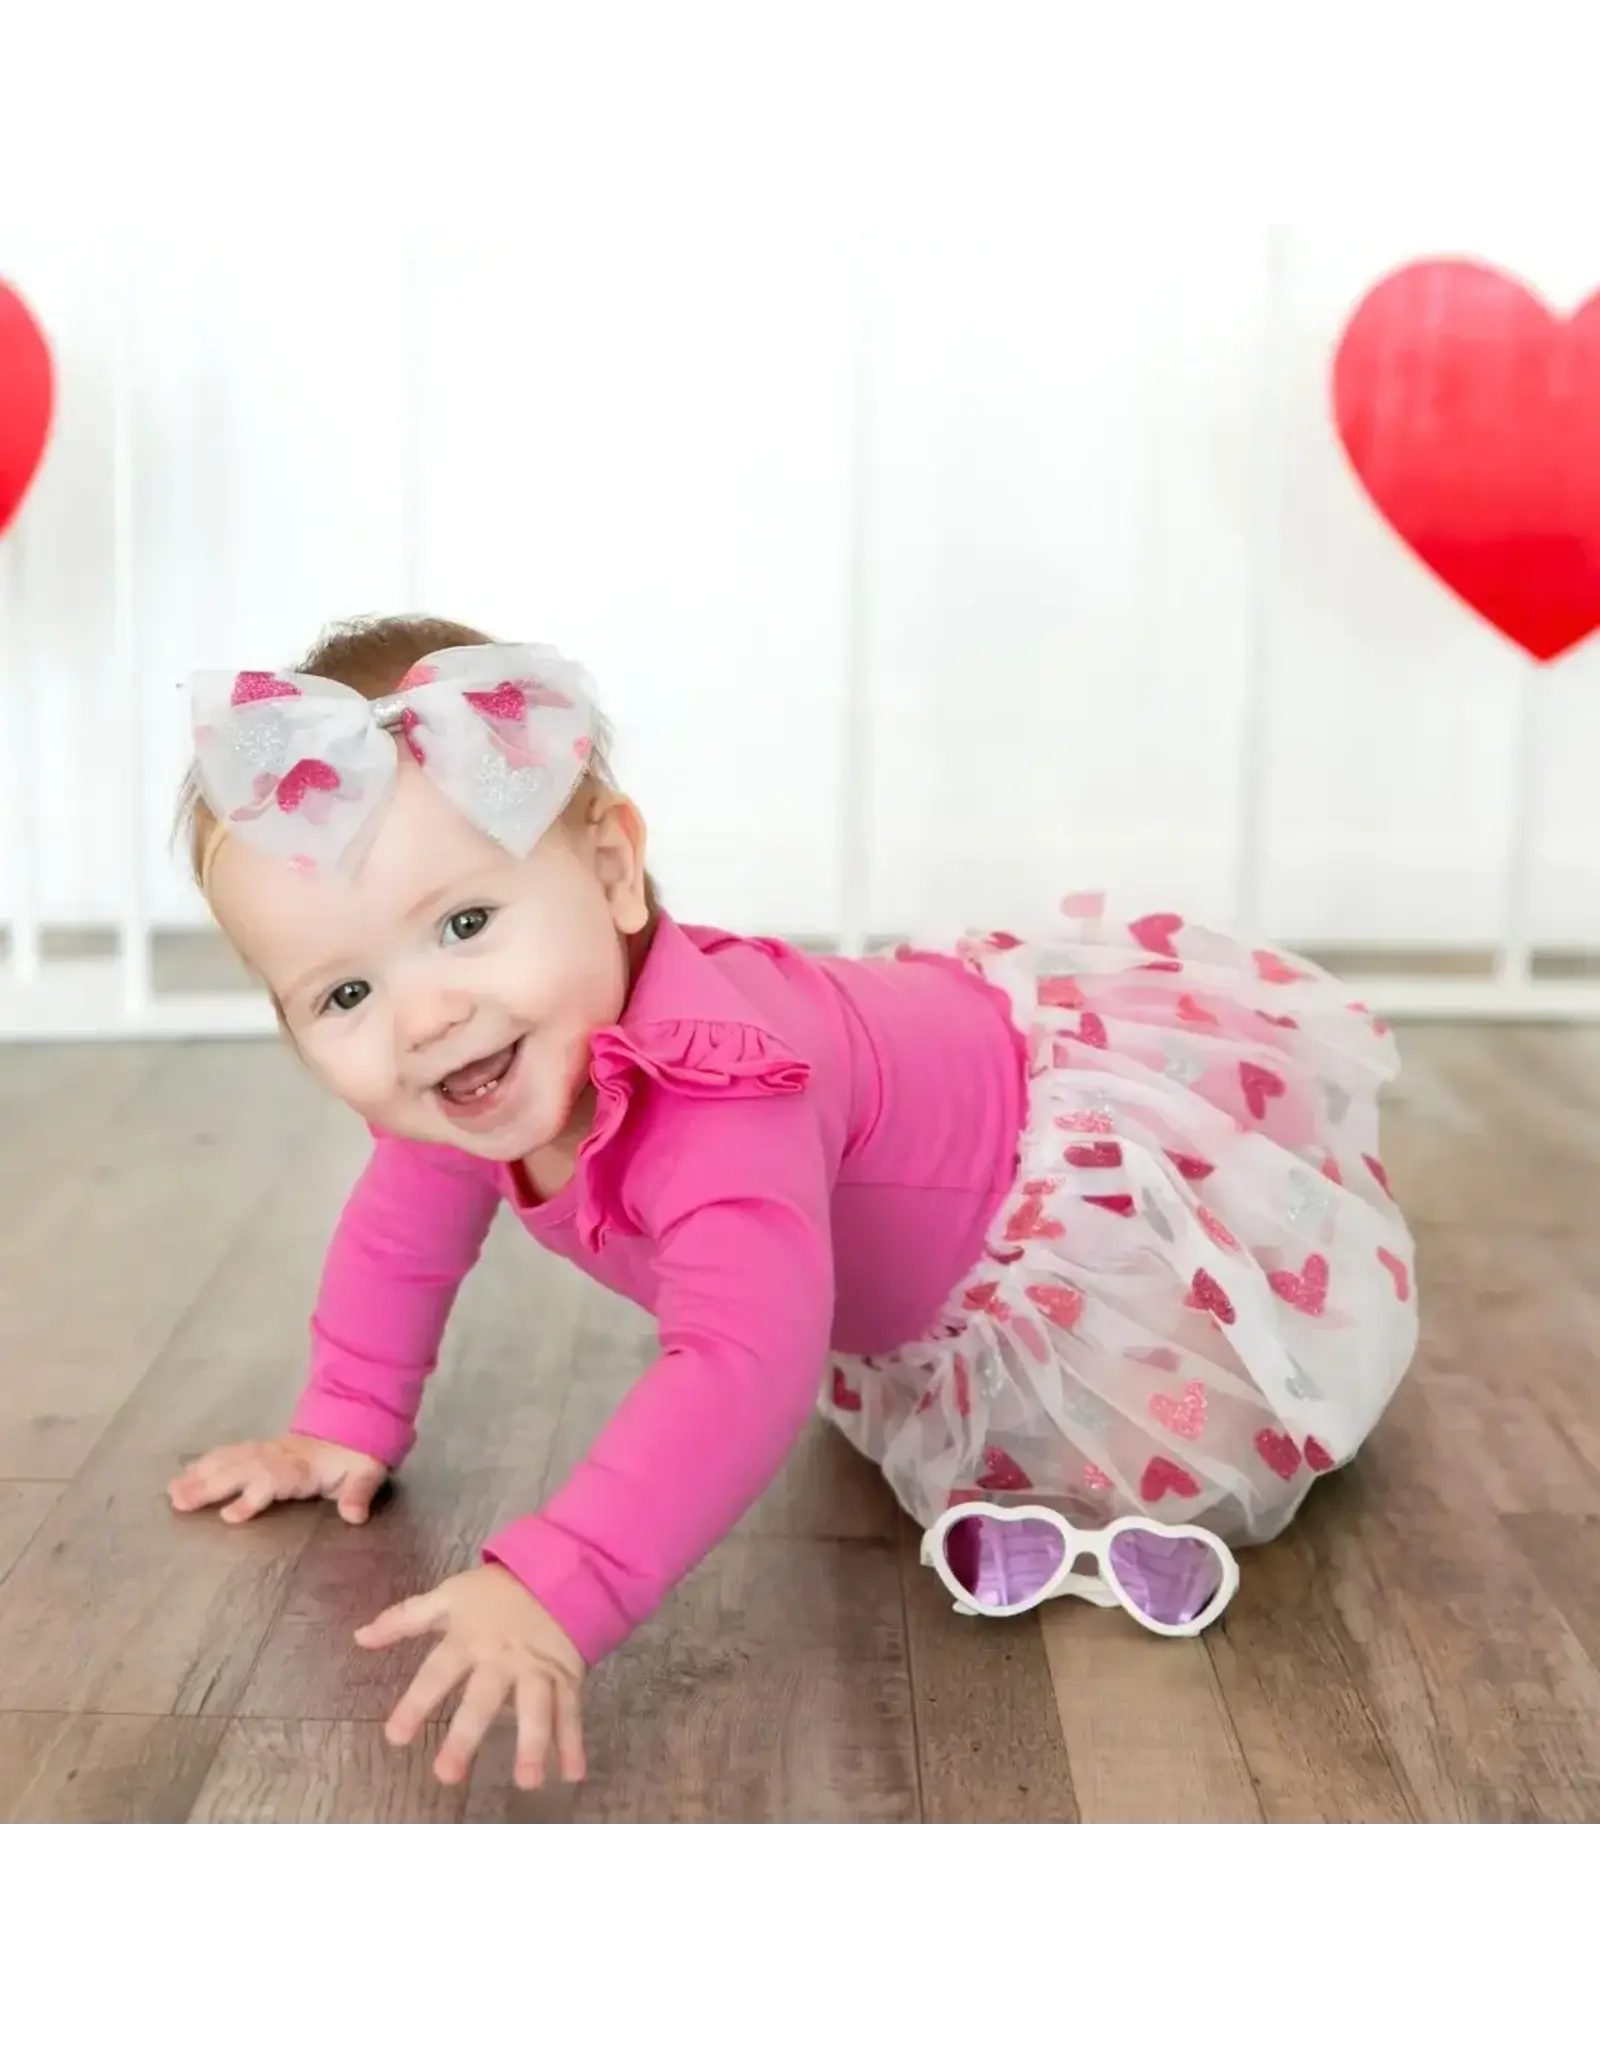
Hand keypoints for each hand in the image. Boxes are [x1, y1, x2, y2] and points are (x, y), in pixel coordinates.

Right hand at [167, 1433, 387, 1525]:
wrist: (354, 1427)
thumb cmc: (356, 1460)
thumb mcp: (367, 1474)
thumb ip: (359, 1493)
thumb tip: (355, 1515)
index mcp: (302, 1467)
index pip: (271, 1481)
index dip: (251, 1498)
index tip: (229, 1517)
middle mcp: (277, 1457)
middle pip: (240, 1471)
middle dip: (209, 1486)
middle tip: (178, 1502)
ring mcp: (265, 1452)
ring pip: (228, 1461)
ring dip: (199, 1475)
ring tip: (171, 1492)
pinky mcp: (258, 1452)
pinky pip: (228, 1455)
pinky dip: (204, 1464)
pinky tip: (184, 1476)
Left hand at [355, 1564, 586, 1789]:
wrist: (557, 1568)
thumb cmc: (495, 1591)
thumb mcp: (448, 1596)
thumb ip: (404, 1619)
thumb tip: (359, 1637)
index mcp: (468, 1639)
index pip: (436, 1673)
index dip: (415, 1703)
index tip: (396, 1737)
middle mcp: (501, 1658)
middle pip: (483, 1698)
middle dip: (466, 1735)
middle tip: (448, 1774)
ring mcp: (536, 1668)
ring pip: (535, 1707)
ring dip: (533, 1743)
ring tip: (528, 1780)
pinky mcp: (566, 1674)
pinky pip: (570, 1710)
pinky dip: (573, 1741)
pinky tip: (573, 1773)